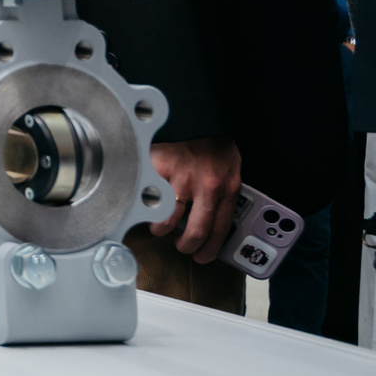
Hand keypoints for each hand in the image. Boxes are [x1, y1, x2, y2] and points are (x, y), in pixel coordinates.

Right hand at [148, 136, 241, 261]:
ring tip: (161, 224)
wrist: (194, 117)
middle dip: (187, 246)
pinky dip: (145, 203)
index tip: (203, 257)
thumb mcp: (230, 171)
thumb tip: (214, 223)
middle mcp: (206, 187)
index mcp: (227, 189)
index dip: (210, 249)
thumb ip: (223, 195)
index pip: (220, 230)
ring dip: (162, 227)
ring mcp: (181, 180)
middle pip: (194, 233)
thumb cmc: (212, 145)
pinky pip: (149, 198)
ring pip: (167, 220)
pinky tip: (147, 203)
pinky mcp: (160, 172)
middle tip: (182, 247)